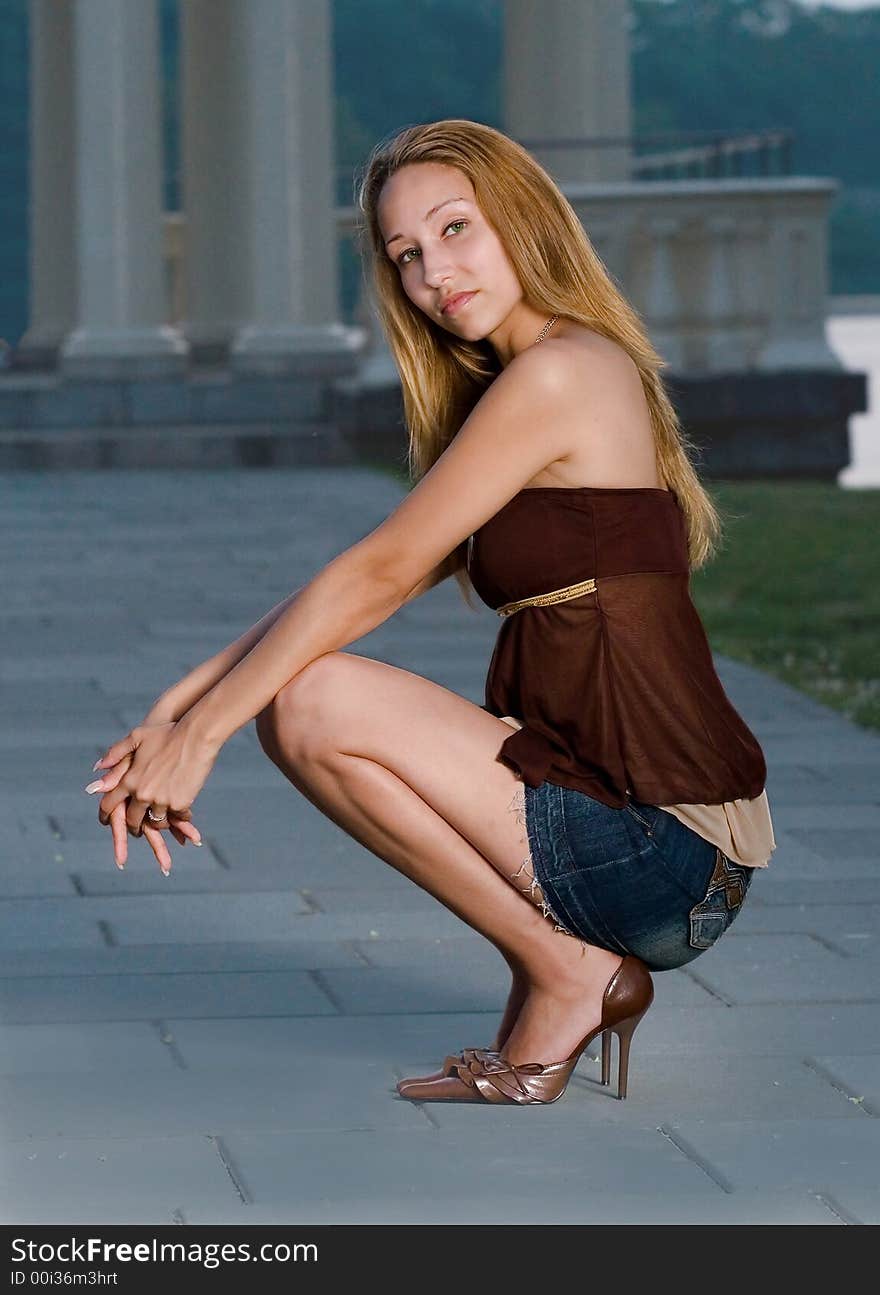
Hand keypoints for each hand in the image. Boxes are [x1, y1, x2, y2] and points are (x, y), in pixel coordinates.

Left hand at [88, 720, 217, 872]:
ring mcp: (161, 800)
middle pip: (132, 820)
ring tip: (160, 820)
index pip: (109, 804)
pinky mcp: (180, 804)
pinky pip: (176, 818)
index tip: (106, 822)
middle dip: (133, 826)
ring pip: (155, 822)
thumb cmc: (167, 733)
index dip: (105, 815)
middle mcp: (142, 793)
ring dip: (157, 823)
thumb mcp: (137, 737)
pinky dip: (179, 817)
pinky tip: (182, 814)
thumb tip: (97, 768)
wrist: (197, 736)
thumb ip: (116, 753)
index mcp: (129, 779)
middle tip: (136, 827)